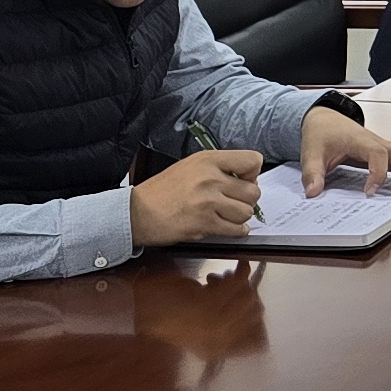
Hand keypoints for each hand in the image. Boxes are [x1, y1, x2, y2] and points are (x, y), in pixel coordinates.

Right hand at [132, 149, 261, 247]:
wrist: (137, 212)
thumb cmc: (163, 191)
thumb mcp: (190, 166)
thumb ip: (218, 168)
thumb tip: (248, 180)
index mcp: (208, 160)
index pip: (252, 161)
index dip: (253, 174)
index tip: (243, 181)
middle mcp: (210, 178)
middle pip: (253, 191)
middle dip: (247, 200)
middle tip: (233, 202)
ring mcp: (208, 201)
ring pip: (247, 212)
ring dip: (239, 217)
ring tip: (225, 215)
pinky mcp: (205, 223)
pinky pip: (236, 229)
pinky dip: (236, 231)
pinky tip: (226, 226)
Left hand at [300, 106, 390, 198]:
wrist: (326, 119)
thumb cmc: (322, 133)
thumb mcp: (311, 152)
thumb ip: (312, 173)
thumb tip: (313, 192)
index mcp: (360, 140)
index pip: (377, 153)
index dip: (377, 173)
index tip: (370, 192)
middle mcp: (378, 142)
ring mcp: (385, 147)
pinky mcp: (388, 154)